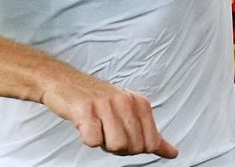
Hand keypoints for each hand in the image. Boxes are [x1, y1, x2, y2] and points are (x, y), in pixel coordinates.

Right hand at [41, 73, 177, 158]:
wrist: (62, 81)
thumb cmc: (96, 100)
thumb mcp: (129, 112)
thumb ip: (151, 134)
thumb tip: (172, 153)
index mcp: (139, 103)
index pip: (150, 143)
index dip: (135, 148)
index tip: (122, 134)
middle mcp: (125, 101)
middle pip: (133, 147)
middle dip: (118, 147)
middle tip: (105, 130)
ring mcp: (105, 104)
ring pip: (116, 145)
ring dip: (103, 143)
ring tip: (95, 126)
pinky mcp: (84, 109)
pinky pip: (92, 140)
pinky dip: (87, 138)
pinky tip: (83, 124)